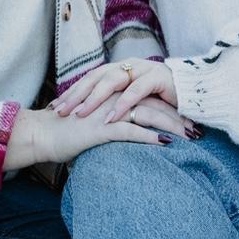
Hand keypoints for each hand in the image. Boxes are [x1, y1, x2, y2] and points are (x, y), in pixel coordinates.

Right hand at [3, 94, 191, 171]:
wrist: (42, 133)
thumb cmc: (65, 130)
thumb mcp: (93, 120)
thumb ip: (110, 119)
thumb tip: (127, 127)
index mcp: (113, 94)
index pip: (148, 98)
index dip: (169, 108)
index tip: (187, 119)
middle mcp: (114, 98)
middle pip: (154, 104)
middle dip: (178, 117)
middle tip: (197, 130)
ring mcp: (109, 111)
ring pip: (148, 115)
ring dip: (171, 126)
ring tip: (189, 138)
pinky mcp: (102, 127)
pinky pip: (132, 130)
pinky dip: (150, 137)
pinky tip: (166, 144)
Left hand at [51, 58, 178, 121]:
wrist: (197, 94)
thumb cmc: (163, 102)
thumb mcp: (135, 103)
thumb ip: (116, 104)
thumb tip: (91, 118)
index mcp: (121, 69)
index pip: (90, 78)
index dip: (72, 91)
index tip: (54, 107)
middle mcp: (129, 66)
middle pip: (96, 77)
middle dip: (76, 94)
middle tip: (59, 111)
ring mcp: (144, 70)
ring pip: (112, 81)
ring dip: (94, 98)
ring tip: (79, 114)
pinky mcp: (158, 78)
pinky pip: (135, 92)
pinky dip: (121, 105)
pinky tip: (110, 118)